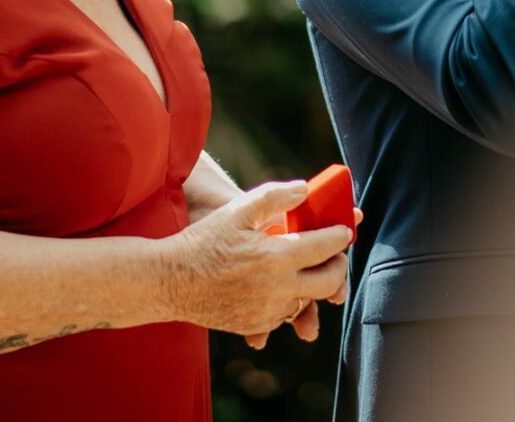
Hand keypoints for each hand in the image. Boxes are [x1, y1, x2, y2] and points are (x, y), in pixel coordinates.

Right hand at [173, 182, 351, 340]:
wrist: (169, 281)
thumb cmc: (203, 241)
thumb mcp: (238, 211)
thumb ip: (275, 197)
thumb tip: (304, 190)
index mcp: (277, 256)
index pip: (325, 247)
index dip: (339, 236)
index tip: (345, 230)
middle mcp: (278, 288)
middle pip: (328, 282)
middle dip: (339, 267)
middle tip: (337, 255)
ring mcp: (268, 310)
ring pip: (308, 301)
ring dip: (316, 286)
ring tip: (314, 270)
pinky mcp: (256, 323)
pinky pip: (285, 313)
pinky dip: (291, 299)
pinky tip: (284, 285)